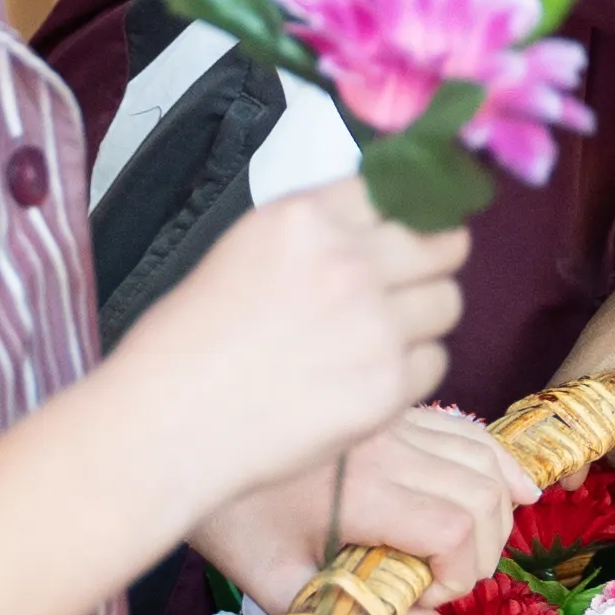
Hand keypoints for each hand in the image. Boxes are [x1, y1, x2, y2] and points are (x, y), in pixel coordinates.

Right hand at [114, 187, 469, 528]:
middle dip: (431, 262)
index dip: (404, 216)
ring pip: (448, 302)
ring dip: (423, 320)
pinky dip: (408, 373)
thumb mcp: (247, 249)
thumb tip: (380, 229)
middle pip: (443, 242)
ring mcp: (375, 322)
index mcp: (306, 218)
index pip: (395, 191)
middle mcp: (349, 260)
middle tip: (408, 288)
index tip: (406, 234)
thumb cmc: (188, 343)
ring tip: (375, 341)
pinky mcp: (388, 383)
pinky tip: (362, 381)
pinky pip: (434, 363)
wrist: (166, 423)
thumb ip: (317, 234)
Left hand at [198, 404, 522, 606]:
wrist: (184, 437)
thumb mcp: (270, 579)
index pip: (453, 528)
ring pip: (481, 457)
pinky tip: (515, 487)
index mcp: (358, 493)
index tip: (427, 600)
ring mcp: (392, 423)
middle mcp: (387, 449)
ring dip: (499, 507)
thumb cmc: (225, 515)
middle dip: (485, 550)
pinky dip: (497, 460)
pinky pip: (464, 430)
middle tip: (449, 585)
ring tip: (482, 548)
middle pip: (481, 494)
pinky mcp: (390, 412)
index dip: (461, 573)